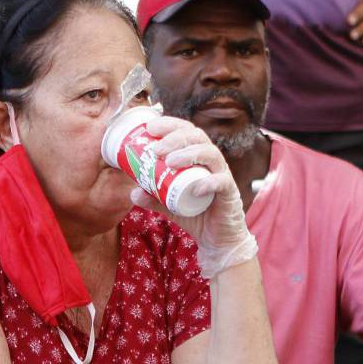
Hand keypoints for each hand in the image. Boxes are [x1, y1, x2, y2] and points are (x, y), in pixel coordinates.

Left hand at [130, 116, 256, 278]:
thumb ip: (153, 197)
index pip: (186, 131)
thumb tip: (133, 192)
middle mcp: (211, 161)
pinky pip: (222, 182)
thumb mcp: (169, 204)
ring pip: (211, 154)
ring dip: (189, 154)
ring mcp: (222, 175)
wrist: (217, 239)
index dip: (170, 125)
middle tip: (157, 149)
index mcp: (197, 157)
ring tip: (170, 161)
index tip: (151, 127)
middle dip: (176, 137)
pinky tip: (196, 188)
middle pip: (198, 137)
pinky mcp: (230, 193)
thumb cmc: (196, 214)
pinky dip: (210, 182)